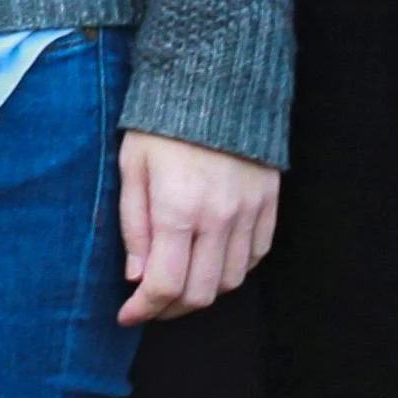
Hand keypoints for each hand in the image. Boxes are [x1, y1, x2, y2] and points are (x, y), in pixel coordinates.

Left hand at [117, 131, 278, 322]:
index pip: (165, 284)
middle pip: (201, 293)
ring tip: (178, 283)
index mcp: (178, 210)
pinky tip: (210, 262)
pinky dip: (232, 270)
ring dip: (202, 292)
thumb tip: (137, 277)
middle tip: (150, 305)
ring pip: (230, 281)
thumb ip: (134, 226)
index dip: (144, 309)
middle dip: (170, 309)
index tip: (127, 316)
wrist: (215, 81)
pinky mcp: (269, 204)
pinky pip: (255, 256)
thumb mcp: (132, 168)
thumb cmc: (162, 124)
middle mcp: (219, 218)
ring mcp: (249, 213)